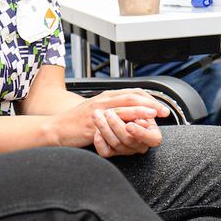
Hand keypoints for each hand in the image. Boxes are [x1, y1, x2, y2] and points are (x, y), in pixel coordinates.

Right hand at [50, 90, 167, 156]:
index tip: (161, 106)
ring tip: (154, 114)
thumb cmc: (77, 122)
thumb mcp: (99, 111)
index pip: (133, 92)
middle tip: (163, 111)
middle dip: (151, 103)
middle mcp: (104, 100)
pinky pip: (112, 120)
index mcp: (107, 96)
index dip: (150, 98)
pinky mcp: (94, 123)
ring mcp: (99, 110)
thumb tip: (134, 113)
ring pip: (124, 105)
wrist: (57, 128)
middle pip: (133, 96)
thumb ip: (114, 109)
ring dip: (142, 109)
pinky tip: (134, 125)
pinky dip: (125, 121)